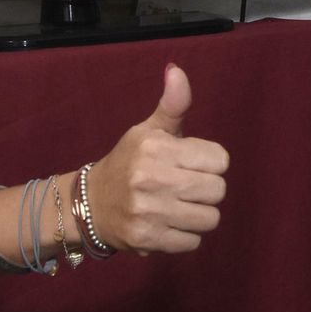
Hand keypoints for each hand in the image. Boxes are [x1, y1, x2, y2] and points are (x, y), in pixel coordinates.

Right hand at [88, 64, 228, 255]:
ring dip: (198, 215)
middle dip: (206, 190)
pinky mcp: (148, 239)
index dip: (210, 163)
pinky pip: (193, 242)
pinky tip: (168, 224)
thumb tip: (176, 70)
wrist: (90, 204)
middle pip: (218, 190)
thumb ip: (172, 104)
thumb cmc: (128, 162)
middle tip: (186, 188)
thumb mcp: (148, 131)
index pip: (220, 159)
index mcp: (156, 148)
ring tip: (178, 207)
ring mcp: (150, 211)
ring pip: (209, 218)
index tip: (192, 164)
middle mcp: (152, 178)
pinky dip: (185, 236)